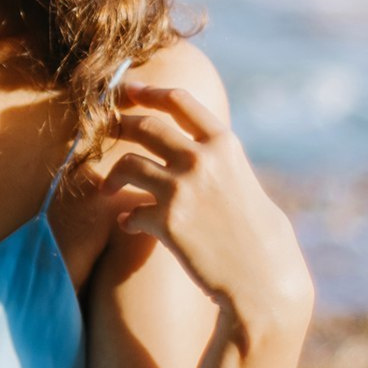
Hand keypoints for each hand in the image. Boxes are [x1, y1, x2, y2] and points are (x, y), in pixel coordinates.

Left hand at [103, 80, 313, 329]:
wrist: (263, 277)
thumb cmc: (257, 233)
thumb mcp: (241, 181)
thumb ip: (214, 160)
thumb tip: (187, 147)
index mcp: (223, 145)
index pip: (179, 101)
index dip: (148, 92)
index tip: (128, 90)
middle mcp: (201, 159)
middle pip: (145, 126)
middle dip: (119, 126)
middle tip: (104, 132)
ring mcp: (181, 188)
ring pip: (127, 163)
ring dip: (112, 177)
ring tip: (108, 189)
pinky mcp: (165, 221)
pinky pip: (130, 211)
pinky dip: (127, 218)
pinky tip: (130, 225)